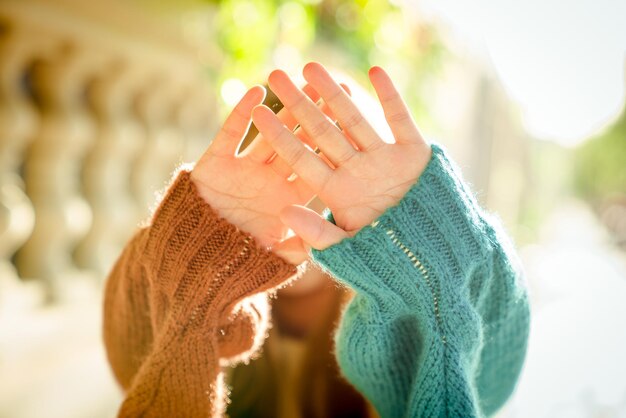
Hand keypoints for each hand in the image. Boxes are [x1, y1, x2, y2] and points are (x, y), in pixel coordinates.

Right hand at [190, 82, 343, 262]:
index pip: (318, 166)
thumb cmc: (241, 258)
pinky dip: (239, 115)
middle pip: (299, 143)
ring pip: (269, 133)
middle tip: (340, 91)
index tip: (355, 123)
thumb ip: (306, 248)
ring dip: (284, 109)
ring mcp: (244, 168)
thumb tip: (337, 246)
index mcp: (290, 195)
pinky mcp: (216, 162)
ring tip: (303, 83)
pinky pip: (230, 135)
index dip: (335, 146)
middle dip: (318, 118)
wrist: (199, 255)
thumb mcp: (280, 256)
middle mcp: (270, 177)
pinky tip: (255, 93)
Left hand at [251, 63, 432, 249]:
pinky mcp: (414, 153)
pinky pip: (399, 120)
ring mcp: (384, 159)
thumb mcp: (345, 249)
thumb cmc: (385, 257)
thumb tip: (283, 214)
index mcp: (337, 191)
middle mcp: (356, 170)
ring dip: (335, 93)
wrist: (432, 255)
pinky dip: (390, 97)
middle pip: (323, 131)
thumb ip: (314, 233)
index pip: (302, 157)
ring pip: (355, 119)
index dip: (280, 135)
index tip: (258, 112)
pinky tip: (374, 70)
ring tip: (312, 67)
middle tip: (276, 74)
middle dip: (300, 104)